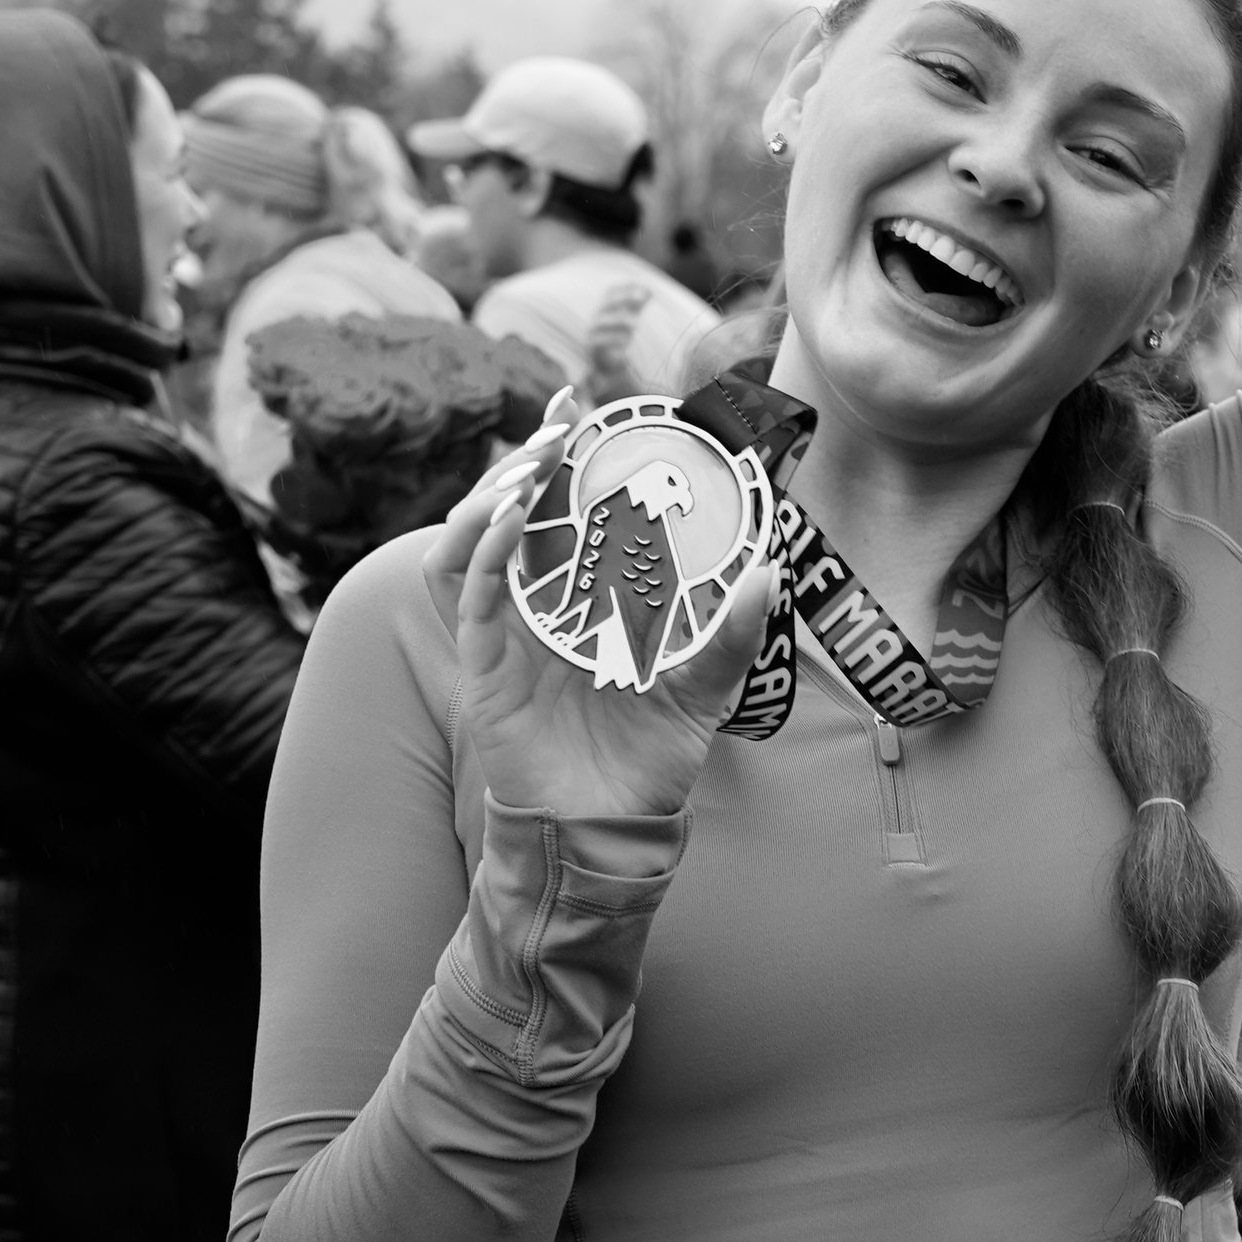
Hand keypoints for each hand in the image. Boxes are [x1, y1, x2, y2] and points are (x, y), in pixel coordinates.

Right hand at [423, 393, 779, 822]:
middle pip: (507, 514)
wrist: (612, 833)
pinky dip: (484, 550)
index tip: (581, 408)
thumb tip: (772, 571)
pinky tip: (512, 516)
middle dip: (527, 459)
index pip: (555, 514)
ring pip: (470, 544)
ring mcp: (502, 638)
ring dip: (494, 494)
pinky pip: (469, 598)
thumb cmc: (649, 762)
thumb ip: (734, 634)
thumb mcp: (704, 689)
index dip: (557, 460)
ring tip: (533, 461)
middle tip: (561, 419)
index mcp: (576, 605)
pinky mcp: (484, 670)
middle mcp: (532, 613)